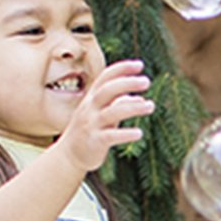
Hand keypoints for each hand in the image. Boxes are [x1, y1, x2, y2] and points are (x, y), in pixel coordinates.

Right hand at [55, 59, 153, 173]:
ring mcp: (91, 124)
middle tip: (147, 81)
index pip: (105, 78)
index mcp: (91, 98)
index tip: (140, 65)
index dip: (121, 69)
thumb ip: (118, 104)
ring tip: (151, 105)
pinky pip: (111, 136)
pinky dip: (125, 133)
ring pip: (112, 112)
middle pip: (107, 90)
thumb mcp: (102, 114)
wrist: (69, 155)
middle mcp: (90, 108)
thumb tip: (140, 98)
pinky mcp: (95, 141)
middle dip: (127, 83)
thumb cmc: (90, 131)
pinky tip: (139, 133)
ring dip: (133, 107)